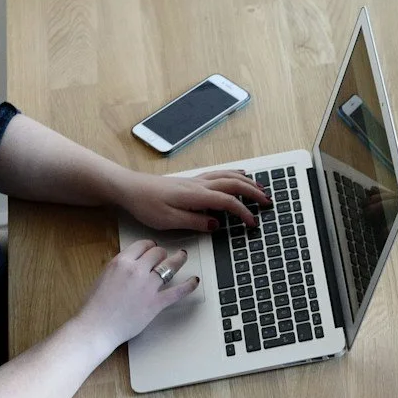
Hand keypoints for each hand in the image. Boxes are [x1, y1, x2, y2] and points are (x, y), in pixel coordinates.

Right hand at [74, 240, 199, 348]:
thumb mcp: (104, 276)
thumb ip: (120, 267)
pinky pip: (178, 291)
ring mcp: (148, 286)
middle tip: (163, 257)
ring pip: (170, 266)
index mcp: (121, 261)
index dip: (150, 246)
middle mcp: (137, 270)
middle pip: (157, 253)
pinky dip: (189, 285)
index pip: (142, 245)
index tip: (152, 249)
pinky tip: (194, 281)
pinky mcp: (156, 302)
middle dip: (161, 254)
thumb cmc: (95, 305)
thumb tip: (131, 264)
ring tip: (183, 257)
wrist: (97, 326)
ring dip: (178, 259)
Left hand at [115, 167, 269, 233]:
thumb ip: (194, 221)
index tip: (253, 223)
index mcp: (196, 195)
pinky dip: (234, 174)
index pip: (228, 202)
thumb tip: (216, 223)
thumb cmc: (146, 204)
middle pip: (234, 184)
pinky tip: (238, 175)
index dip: (244, 212)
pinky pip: (219, 174)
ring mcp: (196, 181)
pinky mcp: (191, 181)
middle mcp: (199, 185)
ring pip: (228, 176)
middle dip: (254, 192)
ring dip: (247, 181)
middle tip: (268, 202)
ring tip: (261, 188)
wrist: (130, 188)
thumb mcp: (168, 220)